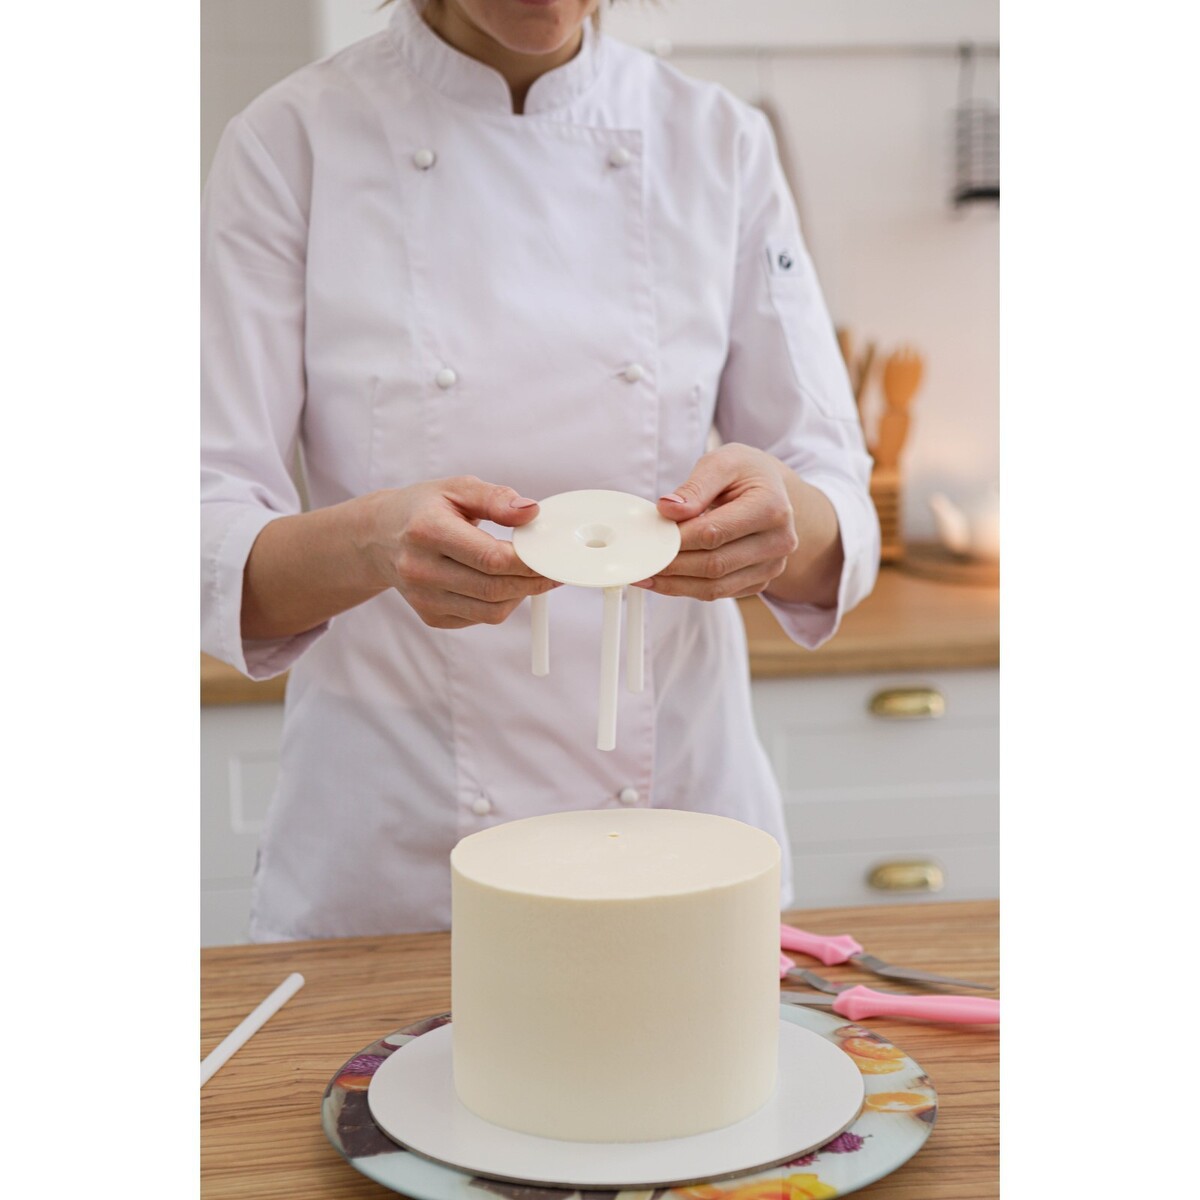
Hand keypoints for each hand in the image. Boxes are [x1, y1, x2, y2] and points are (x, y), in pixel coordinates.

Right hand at [360, 476, 556, 628]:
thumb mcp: (458, 488)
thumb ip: (496, 499)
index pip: (490, 558)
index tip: (551, 556)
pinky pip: (480, 618)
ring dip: (519, 596)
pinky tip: (500, 584)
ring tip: (528, 575)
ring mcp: (423, 598)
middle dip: (531, 581)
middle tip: (551, 569)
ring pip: (490, 611)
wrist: (379, 537)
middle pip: (493, 588)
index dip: (529, 562)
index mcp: (427, 531)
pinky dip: (500, 604)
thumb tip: (531, 512)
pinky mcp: (430, 616)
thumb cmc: (424, 509)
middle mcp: (420, 569)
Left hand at [637, 444, 798, 600]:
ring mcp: (772, 566)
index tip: (650, 539)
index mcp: (772, 508)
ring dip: (675, 584)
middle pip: (714, 564)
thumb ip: (695, 486)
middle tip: (642, 560)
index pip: (715, 532)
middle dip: (672, 564)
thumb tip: (667, 509)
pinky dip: (688, 588)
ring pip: (715, 587)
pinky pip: (719, 593)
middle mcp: (779, 541)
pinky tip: (666, 579)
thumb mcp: (723, 463)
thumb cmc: (747, 474)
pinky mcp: (760, 581)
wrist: (773, 490)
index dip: (678, 540)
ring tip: (646, 574)